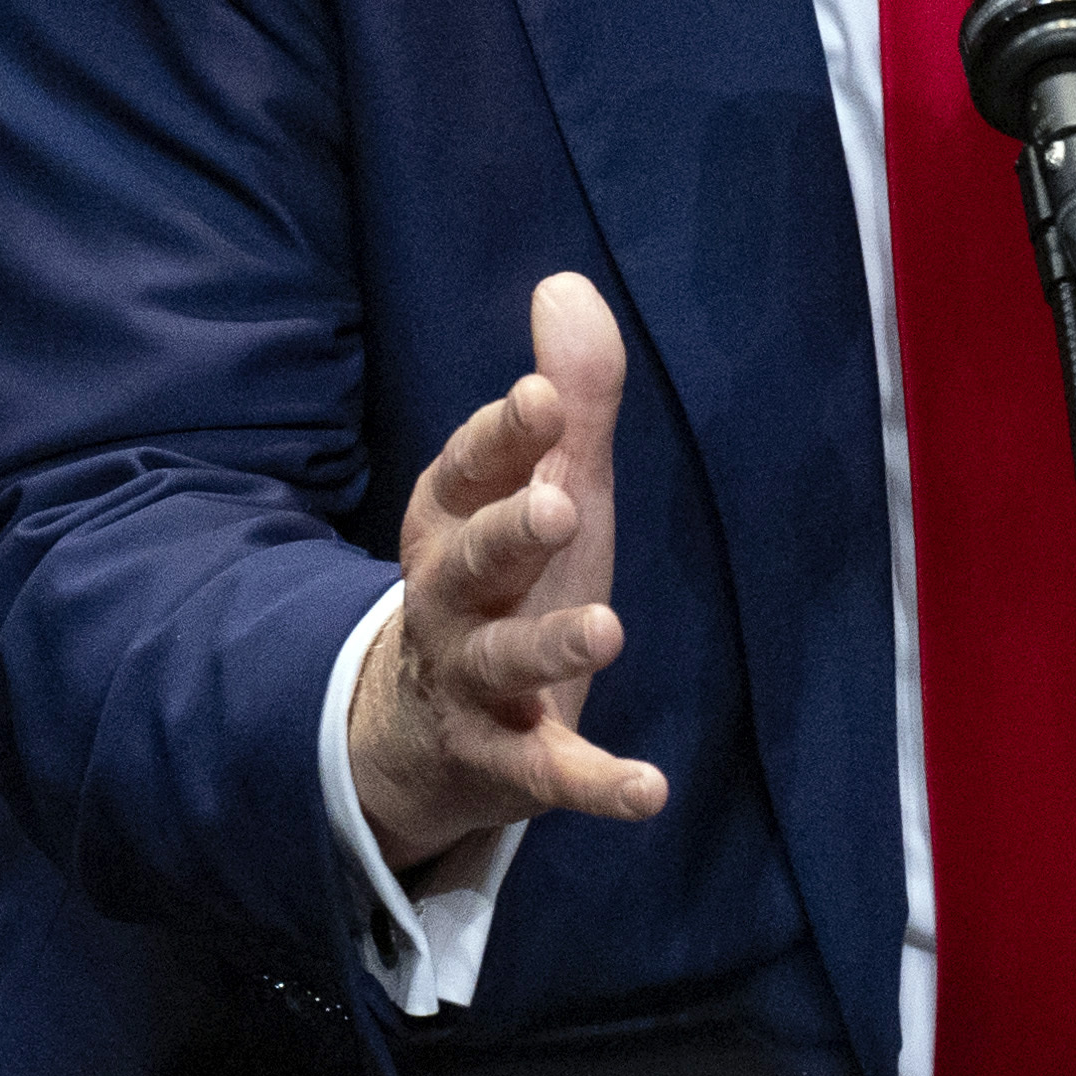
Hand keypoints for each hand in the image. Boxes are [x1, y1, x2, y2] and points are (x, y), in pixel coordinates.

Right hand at [348, 271, 669, 874]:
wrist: (425, 733)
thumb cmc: (506, 582)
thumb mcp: (542, 488)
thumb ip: (569, 401)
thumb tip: (566, 285)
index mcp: (452, 523)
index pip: (466, 471)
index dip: (502, 437)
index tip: (540, 399)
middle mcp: (449, 601)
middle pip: (471, 562)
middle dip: (509, 532)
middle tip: (558, 505)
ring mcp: (474, 684)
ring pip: (503, 663)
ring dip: (551, 647)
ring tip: (606, 630)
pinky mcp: (510, 762)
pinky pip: (551, 774)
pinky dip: (598, 786)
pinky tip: (650, 790)